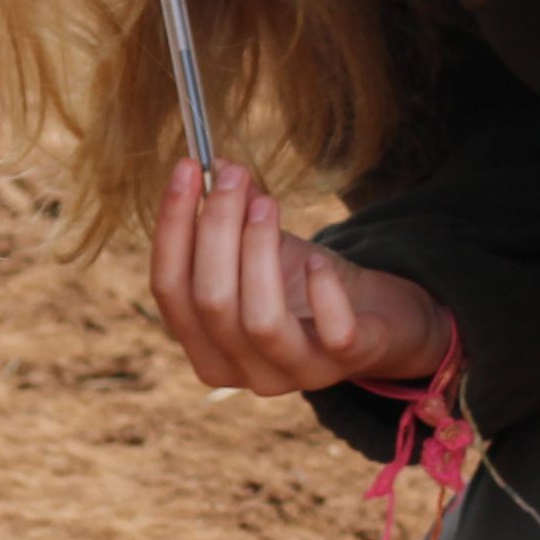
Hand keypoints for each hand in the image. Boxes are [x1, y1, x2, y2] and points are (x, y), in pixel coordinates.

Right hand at [152, 160, 450, 395]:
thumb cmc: (301, 283)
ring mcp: (293, 373)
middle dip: (218, 228)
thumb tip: (210, 166)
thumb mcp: (258, 248)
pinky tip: (318, 258)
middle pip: (210, 301)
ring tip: (268, 203)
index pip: (168, 289)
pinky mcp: (345, 363)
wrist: (371, 315)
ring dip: (259, 252)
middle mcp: (239, 370)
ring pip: (260, 321)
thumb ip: (230, 216)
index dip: (172, 226)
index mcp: (203, 346)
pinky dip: (322, 290)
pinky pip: (333, 333)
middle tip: (234, 175)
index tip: (187, 168)